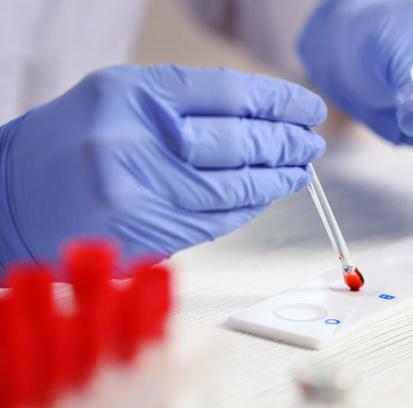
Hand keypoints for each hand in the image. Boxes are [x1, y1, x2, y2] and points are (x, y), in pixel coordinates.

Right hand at [0, 65, 326, 270]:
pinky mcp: (145, 234)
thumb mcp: (121, 99)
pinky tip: (266, 195)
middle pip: (238, 142)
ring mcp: (140, 192)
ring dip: (276, 180)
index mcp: (132, 95)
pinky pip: (215, 219)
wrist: (12, 198)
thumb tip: (260, 118)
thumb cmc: (69, 143)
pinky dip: (247, 206)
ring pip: (233, 187)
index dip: (278, 102)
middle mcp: (136, 142)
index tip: (306, 107)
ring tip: (300, 171)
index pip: (229, 94)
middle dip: (285, 144)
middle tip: (310, 144)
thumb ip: (186, 105)